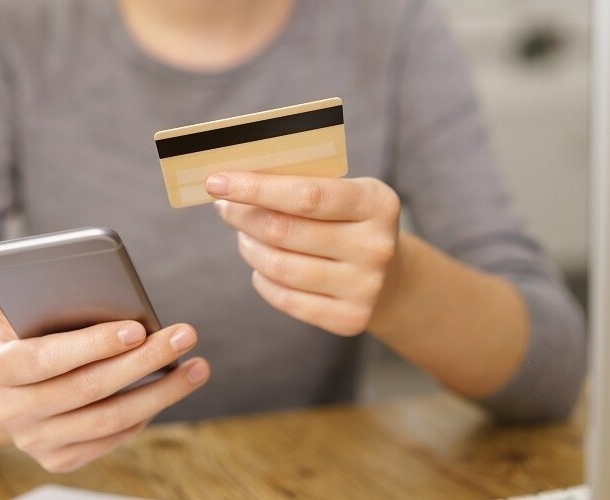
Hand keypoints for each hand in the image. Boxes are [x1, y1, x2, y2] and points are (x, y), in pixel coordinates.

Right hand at [0, 304, 209, 472]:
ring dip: (160, 393)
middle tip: (183, 336)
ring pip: (108, 420)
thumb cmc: (22, 329)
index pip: (44, 357)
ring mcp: (32, 441)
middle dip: (143, 361)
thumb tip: (88, 273)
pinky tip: (171, 388)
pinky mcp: (57, 459)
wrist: (5, 383)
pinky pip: (111, 439)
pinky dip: (145, 413)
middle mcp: (6, 411)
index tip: (137, 328)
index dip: (92, 344)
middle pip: (87, 390)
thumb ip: (38, 288)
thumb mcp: (16, 305)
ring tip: (197, 367)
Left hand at [207, 172, 400, 335]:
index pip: (305, 195)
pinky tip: (261, 266)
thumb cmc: (350, 222)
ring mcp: (365, 287)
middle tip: (225, 207)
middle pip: (285, 231)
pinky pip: (285, 298)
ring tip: (243, 237)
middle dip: (243, 216)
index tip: (216, 182)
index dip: (255, 188)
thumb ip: (299, 183)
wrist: (393, 277)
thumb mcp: (343, 191)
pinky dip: (262, 279)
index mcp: (376, 203)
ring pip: (279, 267)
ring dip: (249, 247)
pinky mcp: (350, 319)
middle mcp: (376, 246)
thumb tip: (232, 180)